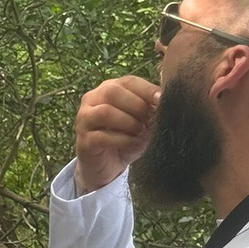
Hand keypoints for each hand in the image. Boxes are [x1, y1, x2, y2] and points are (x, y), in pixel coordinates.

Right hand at [74, 75, 159, 193]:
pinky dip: (122, 140)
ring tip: (140, 132)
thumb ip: (151, 110)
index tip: (162, 99)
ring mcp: (84, 120)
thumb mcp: (143, 122)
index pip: (127, 81)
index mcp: (108, 89)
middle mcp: (92, 100)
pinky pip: (101, 137)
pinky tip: (133, 143)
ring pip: (104, 112)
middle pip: (112, 92)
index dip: (146, 89)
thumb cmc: (127, 138)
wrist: (108, 166)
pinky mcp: (83, 141)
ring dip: (128, 122)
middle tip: (149, 120)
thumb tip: (165, 102)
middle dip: (136, 106)